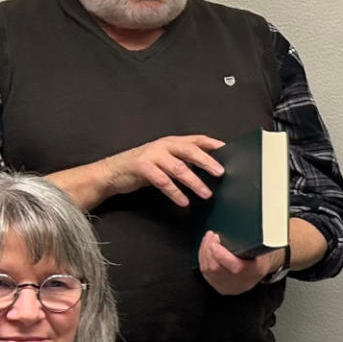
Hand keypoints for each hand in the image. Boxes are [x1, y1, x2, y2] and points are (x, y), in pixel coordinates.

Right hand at [103, 134, 225, 206]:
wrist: (112, 172)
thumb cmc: (143, 167)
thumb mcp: (165, 160)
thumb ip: (183, 162)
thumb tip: (209, 169)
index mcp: (172, 142)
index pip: (197, 139)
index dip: (213, 144)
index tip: (229, 150)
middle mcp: (164, 145)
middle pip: (190, 151)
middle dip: (207, 162)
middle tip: (221, 173)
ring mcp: (152, 155)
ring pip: (178, 168)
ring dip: (194, 182)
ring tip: (206, 194)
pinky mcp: (142, 167)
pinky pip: (162, 181)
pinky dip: (175, 192)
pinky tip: (184, 202)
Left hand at [198, 231, 287, 295]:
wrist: (257, 271)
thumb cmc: (259, 254)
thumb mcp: (261, 246)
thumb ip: (253, 239)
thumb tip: (245, 223)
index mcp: (255, 271)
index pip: (237, 267)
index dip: (222, 255)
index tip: (215, 242)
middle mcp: (241, 282)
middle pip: (217, 269)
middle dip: (209, 249)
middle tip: (212, 235)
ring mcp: (229, 286)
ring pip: (208, 270)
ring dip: (204, 251)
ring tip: (209, 238)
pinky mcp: (219, 286)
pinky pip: (205, 273)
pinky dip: (203, 258)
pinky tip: (205, 248)